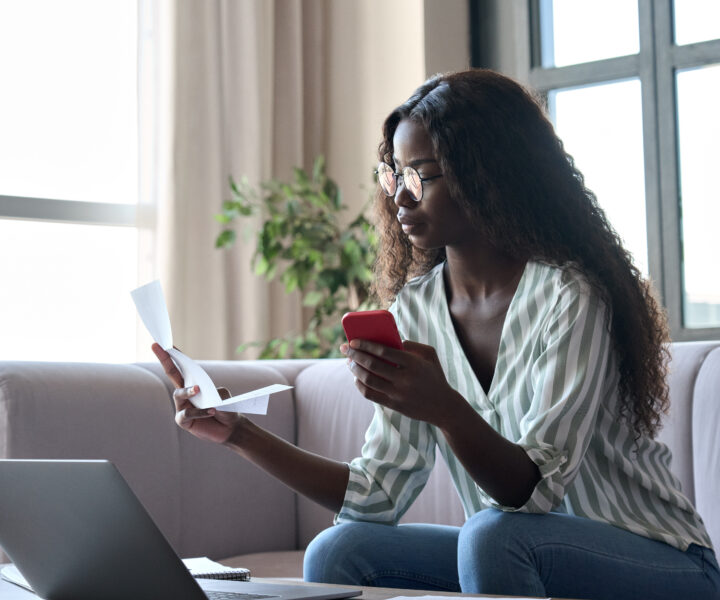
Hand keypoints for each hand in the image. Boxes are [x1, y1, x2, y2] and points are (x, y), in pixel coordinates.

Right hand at [152, 343, 243, 443]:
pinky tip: (211, 411)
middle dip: (164, 359)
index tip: (165, 344)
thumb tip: (203, 394)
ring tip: (198, 390)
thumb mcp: (224, 396)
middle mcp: (184, 393)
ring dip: (188, 391)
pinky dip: (199, 411)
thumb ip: (214, 392)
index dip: (174, 355)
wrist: (230, 428)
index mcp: (193, 383)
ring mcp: (182, 406)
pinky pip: (187, 413)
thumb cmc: (226, 408)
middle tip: (157, 346)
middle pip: (171, 373)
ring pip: (178, 394)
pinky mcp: (184, 421)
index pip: (183, 367)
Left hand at [341, 339, 464, 427]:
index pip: (384, 351)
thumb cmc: (434, 376)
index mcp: (413, 363)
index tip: (353, 340)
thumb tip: (389, 340)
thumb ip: (411, 345)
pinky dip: (359, 385)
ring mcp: (398, 394)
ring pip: (368, 380)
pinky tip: (356, 378)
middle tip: (345, 349)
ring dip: (355, 370)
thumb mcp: (430, 355)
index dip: (366, 345)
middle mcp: (404, 379)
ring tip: (349, 362)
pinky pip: (370, 395)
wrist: (444, 407)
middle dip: (355, 355)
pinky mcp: (394, 405)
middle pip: (372, 365)